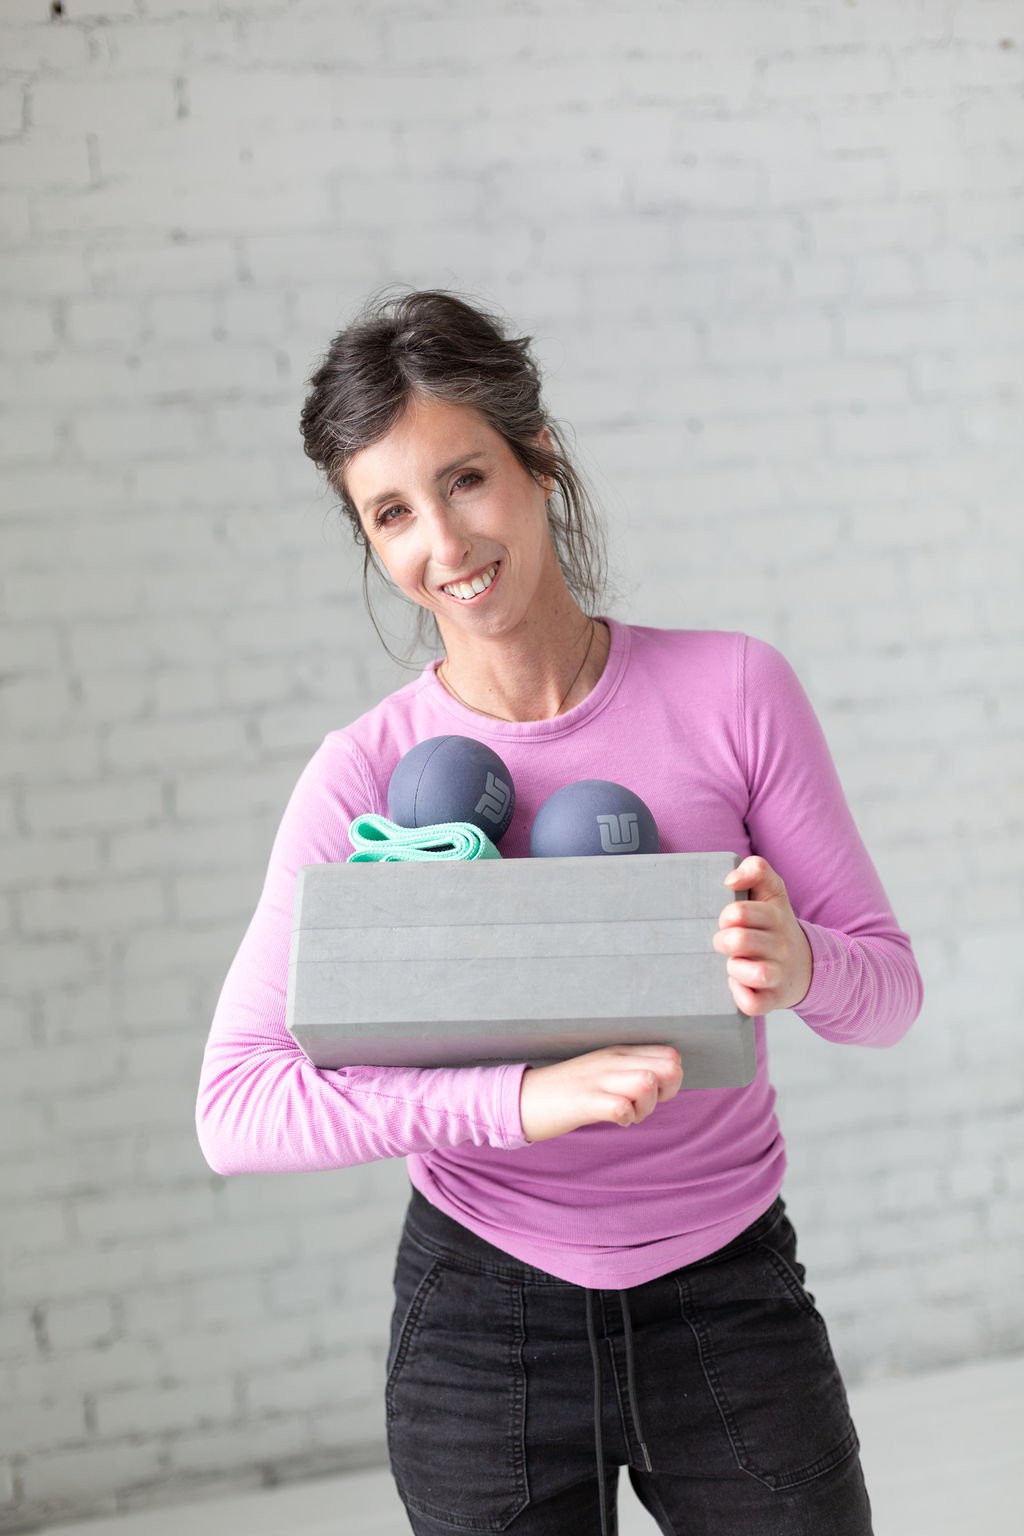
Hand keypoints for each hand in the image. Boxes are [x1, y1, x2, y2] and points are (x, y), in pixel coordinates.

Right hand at [519, 1044, 683, 1143]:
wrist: (524, 1098)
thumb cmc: (568, 1090)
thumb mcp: (604, 1074)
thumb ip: (632, 1073)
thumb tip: (664, 1082)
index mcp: (619, 1052)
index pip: (670, 1055)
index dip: (672, 1080)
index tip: (653, 1094)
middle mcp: (612, 1061)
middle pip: (668, 1068)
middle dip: (666, 1094)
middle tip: (643, 1106)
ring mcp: (597, 1079)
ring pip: (647, 1083)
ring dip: (646, 1107)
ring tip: (628, 1114)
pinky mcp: (583, 1100)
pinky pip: (620, 1108)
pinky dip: (625, 1118)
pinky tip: (613, 1120)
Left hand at [713, 855, 812, 1015]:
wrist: (807, 965)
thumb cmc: (774, 925)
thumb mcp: (772, 891)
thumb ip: (755, 869)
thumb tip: (730, 880)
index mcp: (775, 915)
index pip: (739, 911)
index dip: (726, 916)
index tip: (728, 920)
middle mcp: (781, 944)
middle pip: (739, 941)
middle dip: (722, 941)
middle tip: (724, 942)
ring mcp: (780, 973)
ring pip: (756, 974)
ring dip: (734, 969)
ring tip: (733, 964)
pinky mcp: (774, 999)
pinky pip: (753, 1004)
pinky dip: (740, 996)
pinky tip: (737, 985)